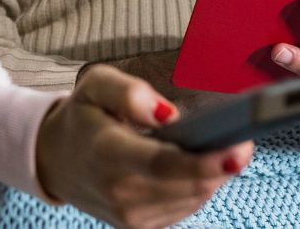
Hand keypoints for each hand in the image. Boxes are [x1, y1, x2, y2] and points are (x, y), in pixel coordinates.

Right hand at [35, 64, 253, 228]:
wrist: (55, 160)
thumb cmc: (83, 118)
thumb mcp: (95, 85)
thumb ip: (128, 91)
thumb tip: (167, 113)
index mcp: (108, 154)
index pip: (164, 163)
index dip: (206, 161)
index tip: (240, 149)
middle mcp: (120, 193)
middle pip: (189, 185)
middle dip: (223, 164)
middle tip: (244, 136)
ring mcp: (131, 217)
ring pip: (194, 198)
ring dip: (213, 174)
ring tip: (220, 146)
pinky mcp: (141, 227)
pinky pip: (186, 207)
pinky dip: (199, 186)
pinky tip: (198, 165)